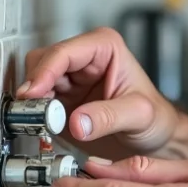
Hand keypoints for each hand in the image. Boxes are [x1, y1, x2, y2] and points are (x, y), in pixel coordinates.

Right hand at [18, 27, 187, 160]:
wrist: (155, 139)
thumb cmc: (155, 118)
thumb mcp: (140, 115)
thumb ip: (109, 117)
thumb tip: (77, 122)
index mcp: (104, 47)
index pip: (64, 52)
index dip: (44, 71)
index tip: (32, 93)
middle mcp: (84, 59)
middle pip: (42, 62)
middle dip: (35, 86)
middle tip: (34, 111)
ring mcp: (70, 79)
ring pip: (34, 81)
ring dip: (32, 101)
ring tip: (40, 121)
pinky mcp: (61, 100)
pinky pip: (35, 102)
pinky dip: (33, 113)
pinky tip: (43, 126)